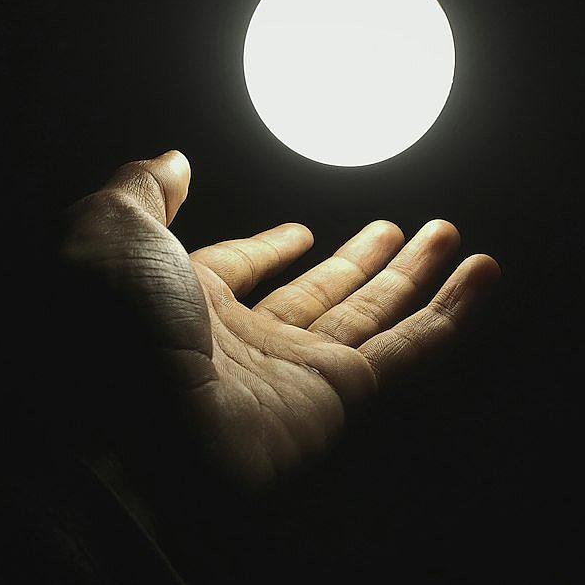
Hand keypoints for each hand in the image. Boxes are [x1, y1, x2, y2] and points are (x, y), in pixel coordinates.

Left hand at [60, 150, 499, 487]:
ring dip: (414, 276)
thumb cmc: (106, 326)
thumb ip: (142, 192)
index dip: (269, 249)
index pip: (238, 271)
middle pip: (317, 294)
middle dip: (359, 262)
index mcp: (186, 302)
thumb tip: (176, 161)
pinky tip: (479, 276)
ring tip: (450, 236)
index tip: (301, 232)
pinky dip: (449, 313)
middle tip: (399, 229)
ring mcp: (294, 372)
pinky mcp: (338, 397)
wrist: (125, 423)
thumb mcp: (107, 232)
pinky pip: (405, 350)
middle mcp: (244, 341)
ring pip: (369, 316)